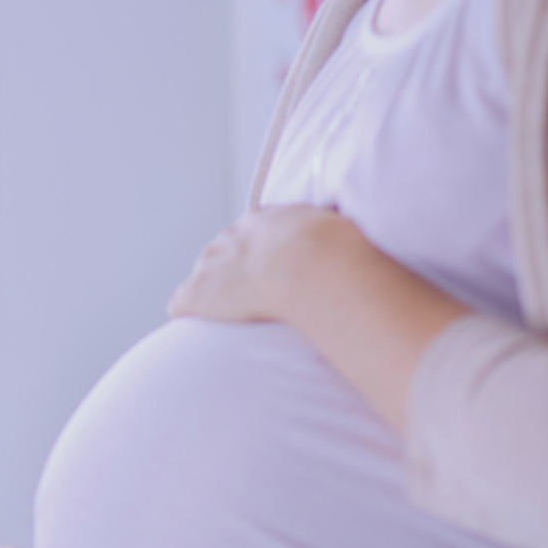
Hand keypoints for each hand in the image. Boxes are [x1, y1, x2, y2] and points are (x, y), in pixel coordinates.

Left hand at [169, 204, 356, 322]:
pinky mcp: (198, 292)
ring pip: (201, 275)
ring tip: (225, 316)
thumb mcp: (342, 235)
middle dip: (229, 271)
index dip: (259, 254)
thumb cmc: (336, 253)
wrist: (310, 263)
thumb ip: (342, 241)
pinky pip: (181, 302)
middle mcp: (235, 237)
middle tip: (245, 295)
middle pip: (221, 251)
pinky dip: (186, 314)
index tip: (268, 270)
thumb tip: (366, 253)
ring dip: (211, 294)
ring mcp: (214, 264)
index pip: (252, 233)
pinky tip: (193, 327)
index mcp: (267, 221)